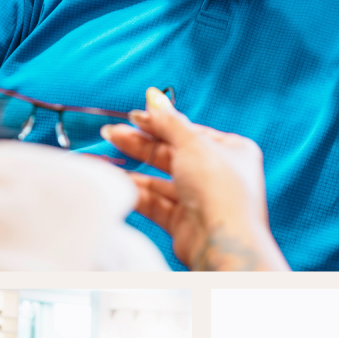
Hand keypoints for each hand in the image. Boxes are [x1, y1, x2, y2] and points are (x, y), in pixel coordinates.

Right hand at [102, 88, 289, 270]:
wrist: (222, 241)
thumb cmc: (220, 190)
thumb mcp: (192, 144)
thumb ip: (168, 122)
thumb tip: (153, 96)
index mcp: (232, 151)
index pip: (191, 131)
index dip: (161, 123)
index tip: (134, 116)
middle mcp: (219, 175)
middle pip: (173, 154)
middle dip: (141, 144)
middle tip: (111, 133)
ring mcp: (201, 199)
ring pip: (162, 179)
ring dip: (134, 169)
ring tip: (106, 156)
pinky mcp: (185, 222)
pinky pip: (157, 202)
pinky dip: (137, 192)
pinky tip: (117, 182)